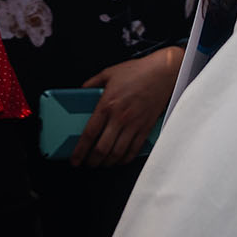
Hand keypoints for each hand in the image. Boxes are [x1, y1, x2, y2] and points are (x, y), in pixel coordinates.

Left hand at [71, 48, 181, 167]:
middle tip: (87, 164)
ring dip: (107, 163)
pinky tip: (119, 160)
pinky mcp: (145, 128)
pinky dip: (125, 159)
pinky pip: (134, 150)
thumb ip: (92, 83)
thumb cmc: (138, 71)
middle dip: (92, 161)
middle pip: (102, 149)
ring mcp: (134, 125)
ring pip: (117, 153)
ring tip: (101, 164)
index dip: (80, 150)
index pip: (89, 134)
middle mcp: (120, 118)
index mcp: (107, 105)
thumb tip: (81, 90)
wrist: (162, 73)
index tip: (75, 158)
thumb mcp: (109, 73)